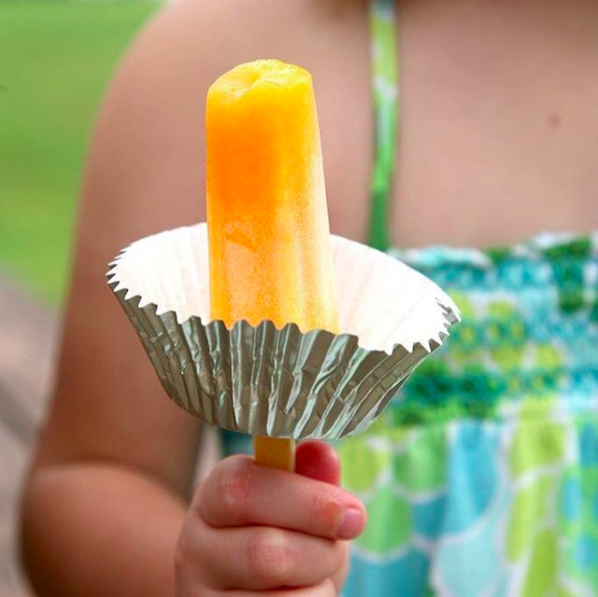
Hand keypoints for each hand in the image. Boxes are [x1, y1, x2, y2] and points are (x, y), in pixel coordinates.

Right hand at [175, 441, 366, 594]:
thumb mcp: (299, 503)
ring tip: (313, 574)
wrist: (251, 587)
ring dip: (317, 586)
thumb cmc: (284, 535)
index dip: (305, 500)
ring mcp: (199, 592)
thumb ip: (311, 477)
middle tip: (337, 547)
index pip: (243, 487)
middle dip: (320, 551)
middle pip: (265, 552)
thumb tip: (322, 452)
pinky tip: (297, 594)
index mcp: (215, 494)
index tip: (351, 512)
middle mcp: (195, 544)